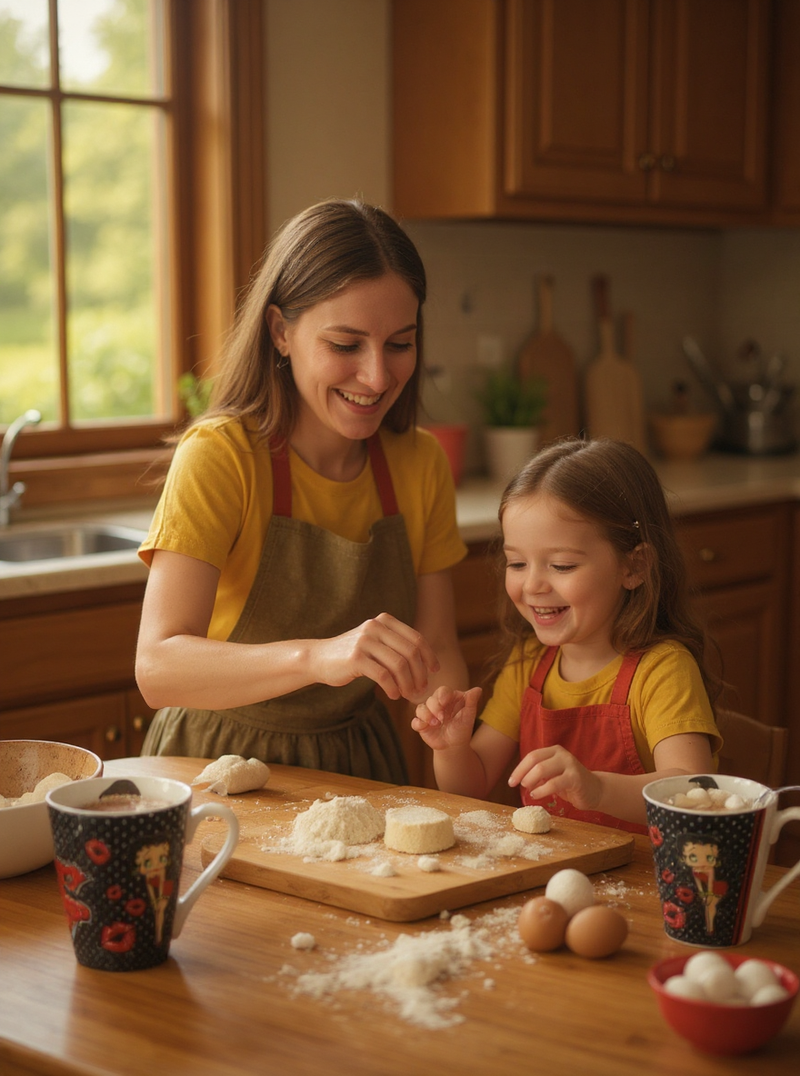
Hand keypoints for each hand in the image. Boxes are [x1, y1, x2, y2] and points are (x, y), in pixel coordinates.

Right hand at [312, 612, 439, 700]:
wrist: (320, 658)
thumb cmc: (354, 655)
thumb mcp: (376, 642)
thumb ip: (396, 645)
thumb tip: (426, 661)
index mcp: (385, 621)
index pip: (416, 638)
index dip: (429, 656)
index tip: (435, 671)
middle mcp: (376, 626)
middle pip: (411, 652)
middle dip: (420, 673)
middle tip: (422, 689)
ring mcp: (365, 641)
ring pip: (399, 665)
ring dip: (408, 684)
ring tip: (408, 695)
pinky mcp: (356, 658)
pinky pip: (384, 675)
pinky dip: (393, 688)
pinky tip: (394, 695)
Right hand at [411, 685, 481, 750]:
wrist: (454, 746)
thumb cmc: (463, 729)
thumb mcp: (468, 716)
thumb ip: (471, 702)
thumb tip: (478, 689)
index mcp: (448, 698)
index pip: (443, 691)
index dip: (442, 695)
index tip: (444, 702)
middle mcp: (436, 704)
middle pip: (430, 699)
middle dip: (434, 707)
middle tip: (441, 718)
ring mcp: (428, 714)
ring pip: (420, 708)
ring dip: (426, 715)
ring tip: (435, 724)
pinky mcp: (421, 724)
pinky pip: (415, 721)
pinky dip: (418, 723)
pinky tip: (424, 726)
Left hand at [508, 745, 602, 812]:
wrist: (595, 791)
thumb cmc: (569, 784)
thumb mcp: (552, 775)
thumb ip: (538, 773)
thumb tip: (519, 779)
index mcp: (554, 751)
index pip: (532, 756)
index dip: (519, 769)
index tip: (511, 782)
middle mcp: (561, 754)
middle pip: (535, 761)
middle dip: (522, 774)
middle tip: (518, 786)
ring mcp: (569, 764)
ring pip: (542, 769)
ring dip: (531, 781)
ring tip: (529, 791)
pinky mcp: (575, 777)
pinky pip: (553, 783)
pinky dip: (542, 790)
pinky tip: (536, 795)